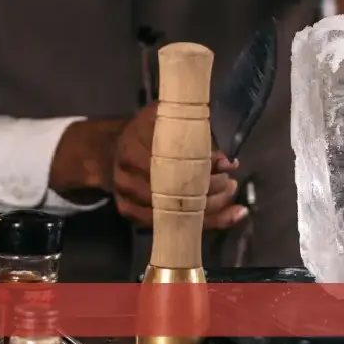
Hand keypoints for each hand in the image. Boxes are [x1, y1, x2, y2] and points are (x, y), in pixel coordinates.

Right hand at [112, 103, 246, 228]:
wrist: (113, 149)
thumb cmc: (148, 131)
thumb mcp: (167, 119)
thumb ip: (195, 134)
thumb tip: (227, 162)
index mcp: (135, 146)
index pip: (174, 161)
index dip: (205, 165)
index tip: (227, 166)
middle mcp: (128, 174)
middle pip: (174, 191)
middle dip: (210, 191)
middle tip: (231, 184)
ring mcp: (127, 196)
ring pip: (173, 212)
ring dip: (210, 210)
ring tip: (231, 199)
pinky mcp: (130, 213)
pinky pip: (170, 224)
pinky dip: (202, 224)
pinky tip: (226, 217)